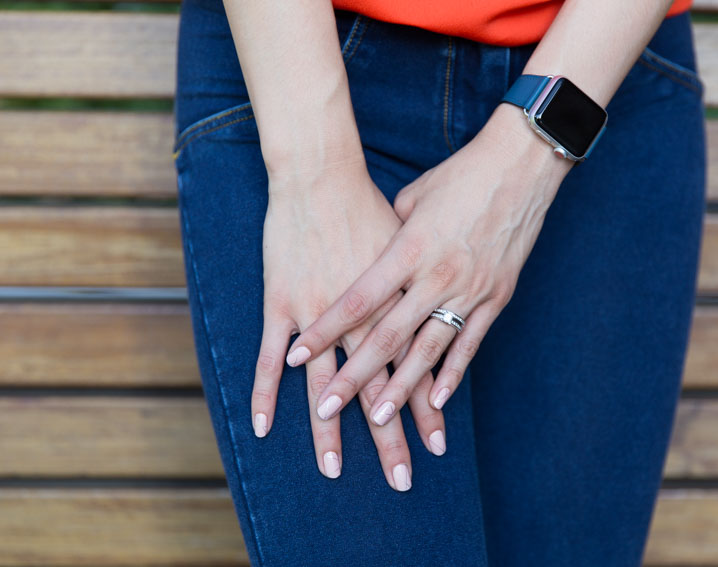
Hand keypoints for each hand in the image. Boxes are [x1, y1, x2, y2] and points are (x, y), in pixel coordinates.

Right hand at [251, 160, 446, 491]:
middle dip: (389, 435)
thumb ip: (420, 279)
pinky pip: (271, 357)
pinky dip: (267, 393)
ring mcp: (319, 313)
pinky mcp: (283, 302)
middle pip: (379, 386)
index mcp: (397, 304)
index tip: (438, 444)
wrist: (323, 174)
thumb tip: (435, 300)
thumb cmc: (369, 202)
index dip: (427, 406)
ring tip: (333, 470)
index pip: (416, 367)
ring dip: (329, 430)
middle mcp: (362, 317)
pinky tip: (265, 428)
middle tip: (401, 479)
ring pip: (326, 382)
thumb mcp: (410, 241)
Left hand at [284, 104, 572, 425]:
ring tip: (380, 420)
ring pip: (428, 351)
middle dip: (354, 378)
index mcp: (408, 249)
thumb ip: (390, 235)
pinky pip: (470, 344)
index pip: (357, 300)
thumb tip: (375, 258)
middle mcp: (435, 276)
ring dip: (402, 390)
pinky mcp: (496, 297)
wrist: (521, 166)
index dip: (325, 331)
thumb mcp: (413, 198)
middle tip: (328, 411)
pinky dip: (452, 374)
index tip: (295, 356)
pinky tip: (437, 401)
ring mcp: (468, 290)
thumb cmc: (461, 175)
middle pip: (387, 337)